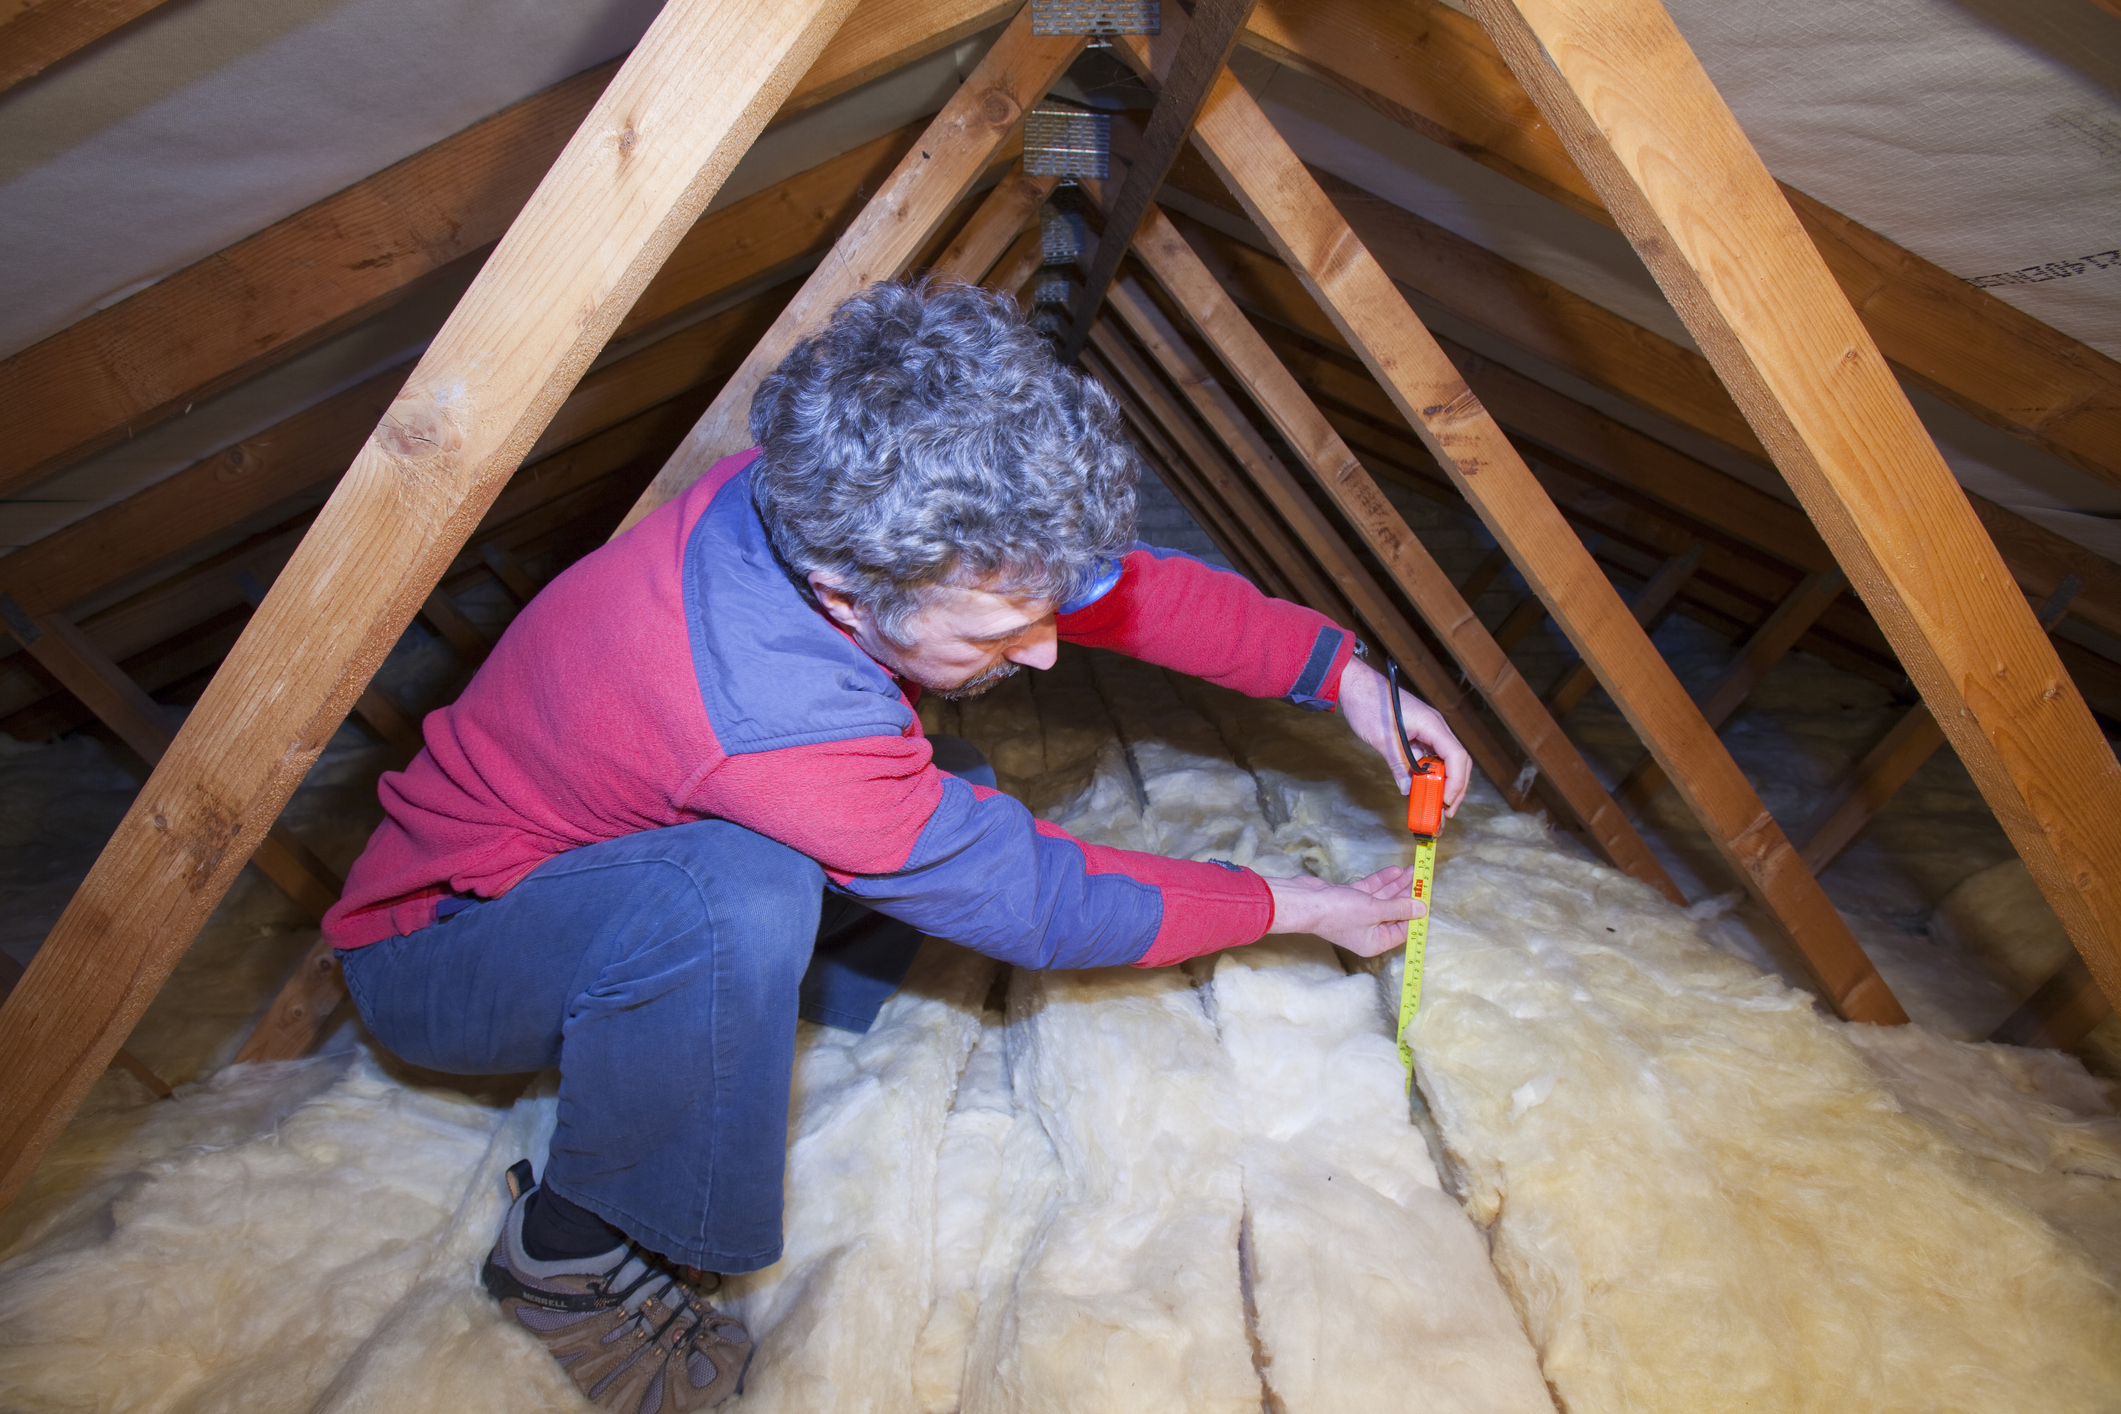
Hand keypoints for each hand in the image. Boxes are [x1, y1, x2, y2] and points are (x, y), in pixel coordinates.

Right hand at [1264, 866, 1422, 956]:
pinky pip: (1371, 890)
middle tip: (1421, 880)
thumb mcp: (1375, 911)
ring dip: (1397, 884)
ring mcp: (1358, 914)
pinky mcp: (1349, 899)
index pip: (1403, 930)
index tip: (1426, 898)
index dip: (1415, 914)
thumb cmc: (1338, 913)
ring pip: (1383, 898)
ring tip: (1412, 870)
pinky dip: (1381, 881)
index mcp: (1375, 942)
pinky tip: (1395, 871)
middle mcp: (1368, 931)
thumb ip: (1400, 909)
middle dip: (1407, 895)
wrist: (1306, 902)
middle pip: (1394, 912)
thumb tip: (1422, 909)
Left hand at [1335, 657, 1470, 816]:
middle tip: (1445, 810)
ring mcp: (1429, 730)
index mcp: (1432, 724)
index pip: (1456, 756)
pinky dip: (1431, 773)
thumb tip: (1407, 789)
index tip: (1446, 801)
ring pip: (1447, 760)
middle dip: (1455, 787)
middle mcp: (1436, 727)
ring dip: (1444, 782)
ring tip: (1436, 803)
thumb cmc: (1368, 704)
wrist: (1356, 684)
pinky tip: (1424, 787)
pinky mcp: (1419, 733)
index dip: (1456, 781)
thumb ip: (1398, 764)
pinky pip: (1433, 756)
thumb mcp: (1383, 740)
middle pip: (1458, 761)